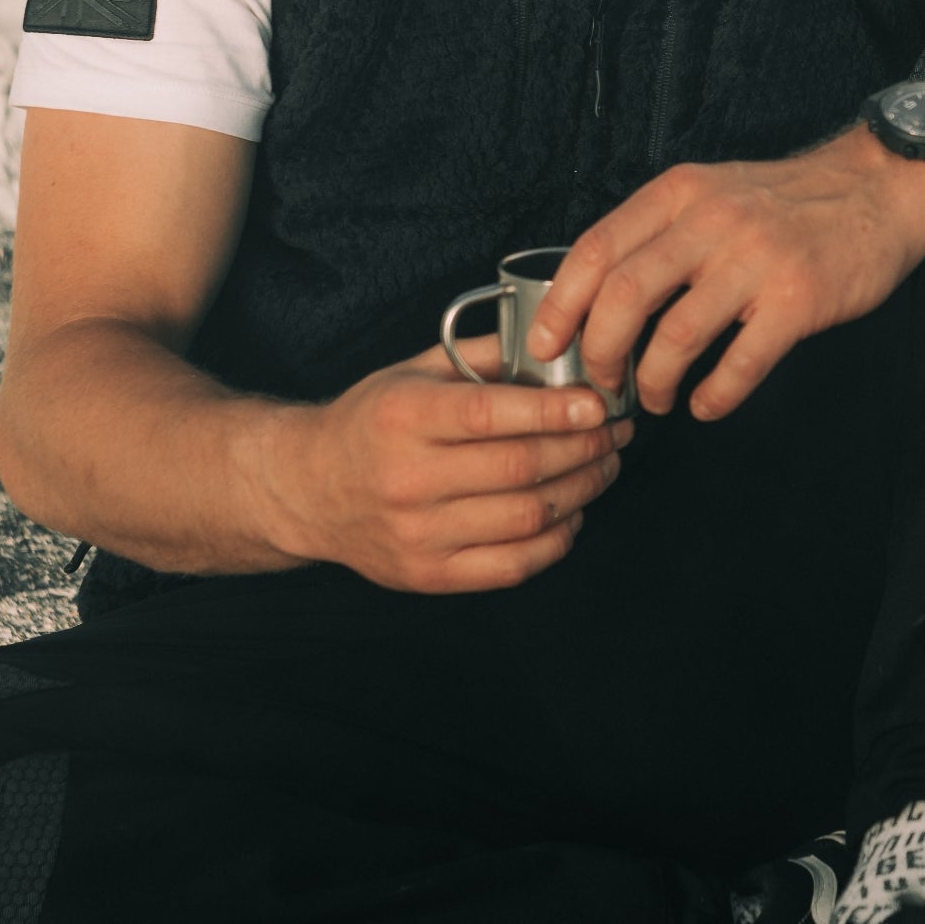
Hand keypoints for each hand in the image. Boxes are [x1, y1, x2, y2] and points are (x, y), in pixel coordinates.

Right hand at [249, 337, 633, 591]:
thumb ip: (480, 357)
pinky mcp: (429, 575)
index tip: (598, 404)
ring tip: (604, 468)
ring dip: (582, 491)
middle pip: (520, 468)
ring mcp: (418, 534)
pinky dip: (558, 539)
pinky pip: (514, 564)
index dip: (555, 411)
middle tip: (616, 433)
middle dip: (585, 449)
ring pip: (527, 517)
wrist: (308, 489)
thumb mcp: (411, 373)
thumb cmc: (371, 423)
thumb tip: (557, 348)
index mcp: (403, 417)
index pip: (491, 415)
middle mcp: (407, 478)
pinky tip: (572, 512)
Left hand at [529, 134, 924, 420]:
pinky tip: (706, 405)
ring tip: (657, 399)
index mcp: (679, 194)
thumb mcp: (712, 192)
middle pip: (624, 297)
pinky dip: (714, 396)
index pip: (595, 250)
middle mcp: (711, 221)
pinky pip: (740, 364)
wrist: (879, 189)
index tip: (545, 347)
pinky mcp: (799, 300)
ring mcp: (757, 260)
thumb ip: (658, 233)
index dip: (559, 306)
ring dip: (654, 383)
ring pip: (676, 337)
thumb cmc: (787, 202)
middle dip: (600, 355)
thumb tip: (595, 299)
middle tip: (603, 384)